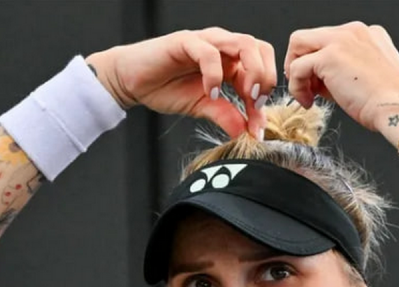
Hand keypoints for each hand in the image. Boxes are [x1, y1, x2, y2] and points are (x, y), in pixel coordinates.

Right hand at [87, 28, 276, 138]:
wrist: (132, 82)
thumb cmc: (166, 88)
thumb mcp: (202, 107)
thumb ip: (226, 116)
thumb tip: (248, 132)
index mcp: (229, 61)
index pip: (261, 70)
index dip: (265, 97)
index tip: (257, 124)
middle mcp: (222, 47)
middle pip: (260, 49)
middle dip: (266, 77)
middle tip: (256, 104)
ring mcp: (205, 41)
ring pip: (244, 43)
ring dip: (251, 71)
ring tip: (244, 96)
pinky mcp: (185, 41)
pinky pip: (209, 52)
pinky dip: (215, 74)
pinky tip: (210, 92)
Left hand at [284, 22, 398, 140]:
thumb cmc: (389, 103)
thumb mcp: (365, 80)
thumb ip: (341, 73)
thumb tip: (317, 82)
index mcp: (366, 35)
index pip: (328, 41)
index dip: (319, 65)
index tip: (322, 88)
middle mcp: (353, 31)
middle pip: (308, 37)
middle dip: (300, 62)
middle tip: (304, 87)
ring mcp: (341, 40)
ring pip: (298, 44)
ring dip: (295, 73)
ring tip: (306, 96)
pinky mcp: (330, 56)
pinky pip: (297, 68)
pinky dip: (296, 87)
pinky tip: (308, 102)